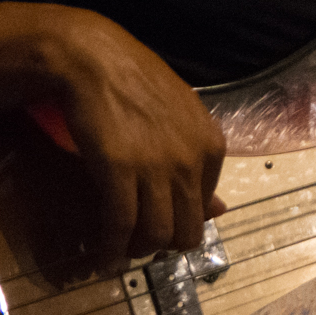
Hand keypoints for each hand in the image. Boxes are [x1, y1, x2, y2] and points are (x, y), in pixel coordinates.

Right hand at [45, 12, 227, 258]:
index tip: (159, 223)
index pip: (205, 208)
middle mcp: (191, 160)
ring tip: (122, 250)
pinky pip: (122, 225)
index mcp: (212, 146)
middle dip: (163, 246)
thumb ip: (200, 163)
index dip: (180, 221)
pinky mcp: (119, 171)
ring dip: (138, 250)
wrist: (95, 59)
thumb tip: (220, 212)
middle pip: (186, 230)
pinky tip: (103, 256)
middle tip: (141, 246)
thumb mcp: (182, 119)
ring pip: (157, 234)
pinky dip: (112, 248)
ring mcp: (157, 166)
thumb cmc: (137, 83)